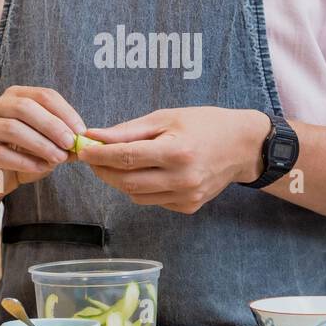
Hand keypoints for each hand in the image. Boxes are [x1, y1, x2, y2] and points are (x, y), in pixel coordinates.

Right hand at [0, 85, 84, 196]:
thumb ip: (63, 141)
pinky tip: (41, 167)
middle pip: (25, 107)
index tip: (81, 131)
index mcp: (16, 96)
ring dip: (40, 144)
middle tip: (70, 143)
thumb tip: (85, 143)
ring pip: (12, 128)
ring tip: (58, 158)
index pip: (44, 95)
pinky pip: (1, 153)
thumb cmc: (21, 153)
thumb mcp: (46, 144)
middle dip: (52, 125)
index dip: (65, 112)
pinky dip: (24, 161)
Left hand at [79, 107, 270, 213]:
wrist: (242, 146)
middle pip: (127, 181)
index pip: (126, 158)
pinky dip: (140, 188)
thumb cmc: (204, 124)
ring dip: (118, 180)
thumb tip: (95, 136)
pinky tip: (143, 173)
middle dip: (103, 170)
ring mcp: (186, 197)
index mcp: (177, 152)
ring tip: (114, 163)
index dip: (100, 155)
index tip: (84, 149)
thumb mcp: (166, 117)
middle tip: (91, 157)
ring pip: (136, 195)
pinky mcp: (188, 207)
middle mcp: (182, 179)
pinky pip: (152, 201)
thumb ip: (128, 130)